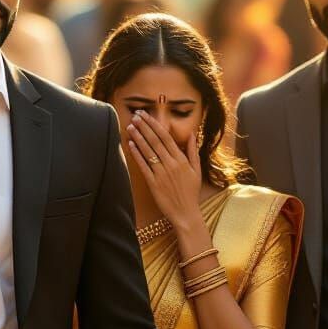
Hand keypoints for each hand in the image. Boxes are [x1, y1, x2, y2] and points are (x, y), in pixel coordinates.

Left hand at [126, 111, 201, 230]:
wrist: (186, 213)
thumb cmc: (191, 192)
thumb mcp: (197, 170)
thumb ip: (193, 151)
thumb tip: (193, 134)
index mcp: (182, 160)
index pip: (166, 137)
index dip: (155, 124)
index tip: (146, 115)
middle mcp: (171, 164)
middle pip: (155, 141)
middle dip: (144, 126)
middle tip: (135, 115)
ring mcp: (161, 173)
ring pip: (148, 151)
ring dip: (138, 137)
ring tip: (130, 126)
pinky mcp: (153, 183)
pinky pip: (143, 166)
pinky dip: (137, 154)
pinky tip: (130, 145)